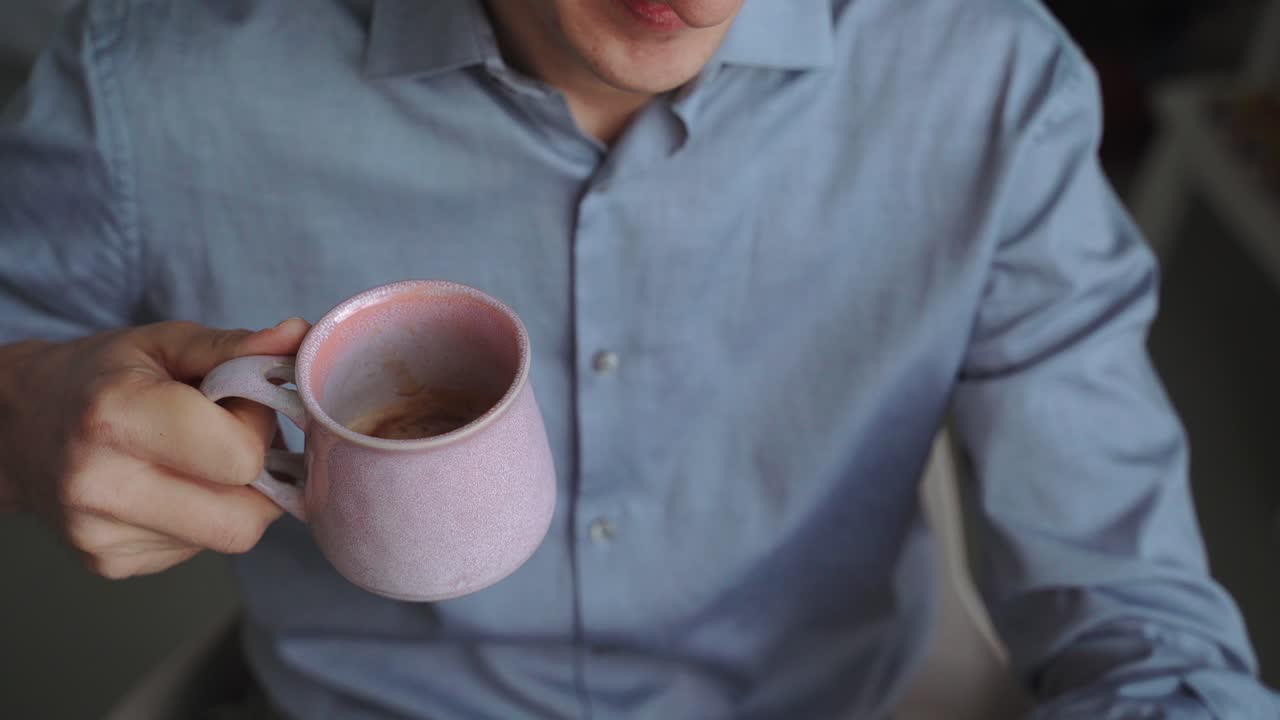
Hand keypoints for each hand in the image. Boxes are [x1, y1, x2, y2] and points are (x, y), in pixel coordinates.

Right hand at [0, 318, 309, 578]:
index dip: (257, 428)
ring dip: (232, 499)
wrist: (14, 427)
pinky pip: (196, 551)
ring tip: (194, 459)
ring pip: (228, 538)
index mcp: (117, 418)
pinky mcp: (108, 564)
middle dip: (258, 478)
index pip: (243, 456)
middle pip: (245, 518)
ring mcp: (101, 535)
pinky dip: (200, 518)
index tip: (234, 405)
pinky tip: (169, 486)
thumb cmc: (99, 377)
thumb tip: (302, 336)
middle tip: (228, 440)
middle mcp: (102, 485)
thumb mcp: (163, 344)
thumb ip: (237, 346)